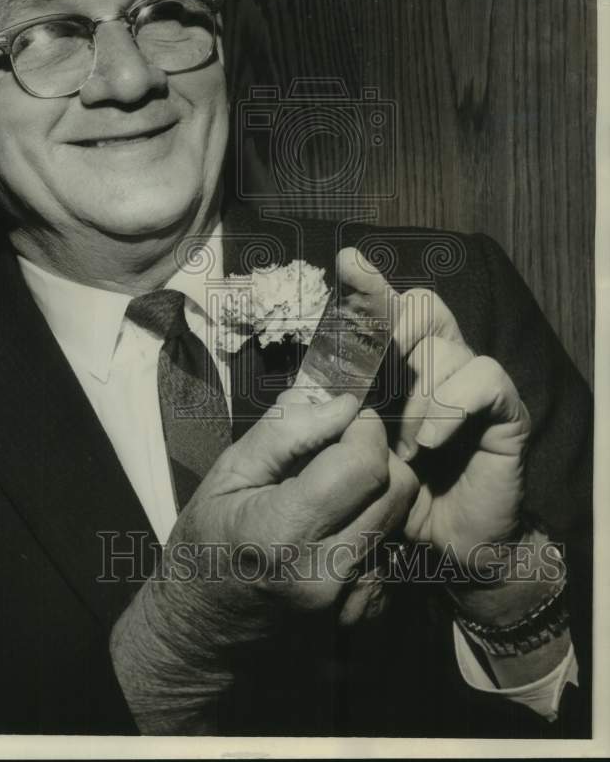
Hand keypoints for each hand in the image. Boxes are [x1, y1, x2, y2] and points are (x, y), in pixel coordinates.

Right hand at [110, 388, 417, 731]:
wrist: (200, 629)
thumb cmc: (205, 541)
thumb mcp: (228, 473)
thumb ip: (285, 432)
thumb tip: (342, 401)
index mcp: (282, 532)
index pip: (363, 465)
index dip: (363, 427)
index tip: (345, 416)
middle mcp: (324, 571)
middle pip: (396, 489)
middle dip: (377, 452)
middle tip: (340, 448)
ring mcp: (346, 600)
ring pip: (400, 516)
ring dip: (378, 487)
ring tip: (335, 487)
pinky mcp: (360, 612)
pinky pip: (392, 547)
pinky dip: (373, 524)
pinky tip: (336, 525)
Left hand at [337, 249, 530, 562]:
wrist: (439, 550)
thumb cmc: (384, 496)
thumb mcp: (342, 452)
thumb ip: (325, 412)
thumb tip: (308, 382)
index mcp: (393, 362)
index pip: (382, 307)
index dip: (367, 285)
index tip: (348, 263)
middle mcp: (434, 360)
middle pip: (418, 307)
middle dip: (390, 337)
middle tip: (371, 386)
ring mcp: (470, 381)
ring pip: (444, 345)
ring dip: (416, 396)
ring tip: (405, 447)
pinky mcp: (503, 410)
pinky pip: (484, 377)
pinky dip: (452, 405)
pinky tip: (430, 442)